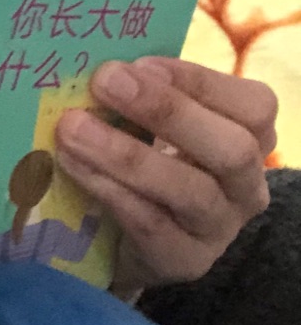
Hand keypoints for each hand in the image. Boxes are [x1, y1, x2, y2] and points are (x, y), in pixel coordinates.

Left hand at [55, 58, 275, 290]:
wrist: (128, 240)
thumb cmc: (147, 161)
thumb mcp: (155, 125)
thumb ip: (143, 94)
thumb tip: (101, 64)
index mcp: (251, 138)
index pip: (253, 106)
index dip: (196, 81)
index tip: (137, 64)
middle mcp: (247, 186)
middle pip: (231, 149)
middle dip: (166, 110)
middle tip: (103, 81)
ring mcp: (220, 228)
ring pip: (190, 191)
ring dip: (126, 154)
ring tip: (72, 128)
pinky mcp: (186, 261)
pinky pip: (150, 224)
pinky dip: (109, 190)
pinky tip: (73, 165)